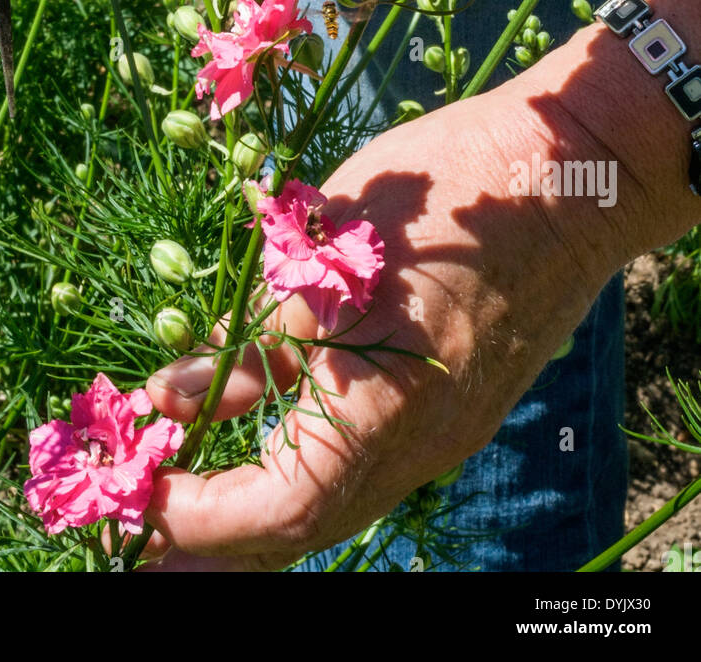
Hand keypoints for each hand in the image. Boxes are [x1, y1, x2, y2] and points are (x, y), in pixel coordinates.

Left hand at [142, 39, 655, 572]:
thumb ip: (250, 340)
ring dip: (252, 500)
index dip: (200, 518)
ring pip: (333, 496)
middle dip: (217, 537)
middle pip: (304, 525)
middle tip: (144, 530)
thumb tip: (168, 396)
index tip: (142, 495)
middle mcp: (421, 446)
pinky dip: (296, 457)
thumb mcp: (324, 254)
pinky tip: (247, 424)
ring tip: (182, 495)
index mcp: (390, 414)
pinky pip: (361, 455)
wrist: (566, 171)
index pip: (279, 511)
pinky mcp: (447, 399)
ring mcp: (441, 427)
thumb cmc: (441, 194)